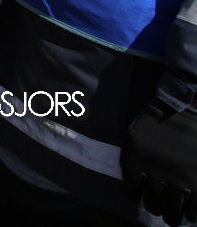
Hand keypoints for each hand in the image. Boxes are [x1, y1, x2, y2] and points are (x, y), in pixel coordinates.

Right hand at [124, 101, 196, 225]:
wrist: (177, 105)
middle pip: (171, 211)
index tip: (186, 214)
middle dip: (171, 216)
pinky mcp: (133, 159)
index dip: (189, 216)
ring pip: (151, 202)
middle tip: (169, 214)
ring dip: (154, 206)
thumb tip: (193, 197)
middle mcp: (175, 179)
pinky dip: (133, 195)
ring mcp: (152, 169)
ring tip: (154, 204)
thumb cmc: (196, 133)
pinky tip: (136, 194)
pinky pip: (131, 188)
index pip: (193, 213)